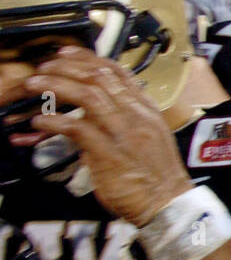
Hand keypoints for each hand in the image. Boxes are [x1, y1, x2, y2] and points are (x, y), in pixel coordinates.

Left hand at [19, 47, 192, 226]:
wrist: (168, 205)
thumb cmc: (155, 177)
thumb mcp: (147, 140)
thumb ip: (123, 123)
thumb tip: (91, 116)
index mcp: (147, 110)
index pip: (118, 72)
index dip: (88, 59)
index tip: (67, 54)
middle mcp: (137, 116)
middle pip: (99, 77)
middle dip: (67, 67)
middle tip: (43, 67)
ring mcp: (124, 133)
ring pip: (88, 94)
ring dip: (56, 85)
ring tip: (35, 84)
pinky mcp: (109, 152)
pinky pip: (76, 128)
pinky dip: (54, 121)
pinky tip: (40, 121)